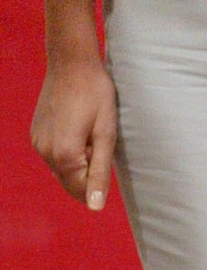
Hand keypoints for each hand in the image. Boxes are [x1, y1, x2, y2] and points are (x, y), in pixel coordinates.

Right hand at [31, 55, 117, 210]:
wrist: (72, 63)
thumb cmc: (96, 93)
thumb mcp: (106, 131)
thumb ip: (100, 170)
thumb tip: (96, 207)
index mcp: (64, 156)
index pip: (82, 191)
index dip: (100, 177)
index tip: (107, 150)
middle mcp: (45, 154)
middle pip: (70, 181)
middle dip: (88, 169)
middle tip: (99, 137)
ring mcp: (37, 144)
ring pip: (61, 168)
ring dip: (77, 159)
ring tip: (89, 128)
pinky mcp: (35, 134)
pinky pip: (53, 153)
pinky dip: (67, 149)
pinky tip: (77, 124)